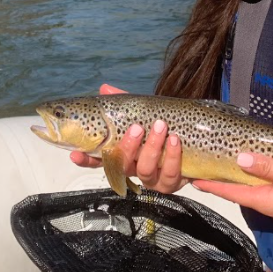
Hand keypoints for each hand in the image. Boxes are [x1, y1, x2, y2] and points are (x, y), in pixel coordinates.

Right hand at [69, 83, 186, 193]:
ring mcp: (153, 178)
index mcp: (124, 153)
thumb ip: (124, 101)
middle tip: (136, 128)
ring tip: (161, 127)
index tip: (75, 154)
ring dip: (153, 148)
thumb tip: (104, 88)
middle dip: (127, 147)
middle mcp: (135, 168)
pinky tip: (175, 140)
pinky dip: (173, 157)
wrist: (196, 137)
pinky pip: (170, 176)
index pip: (99, 159)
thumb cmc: (162, 124)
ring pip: (146, 172)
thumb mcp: (143, 111)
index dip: (86, 159)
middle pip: (122, 166)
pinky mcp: (172, 183)